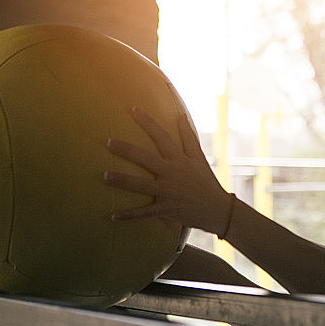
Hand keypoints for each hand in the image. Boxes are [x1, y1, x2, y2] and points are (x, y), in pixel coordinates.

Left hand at [104, 107, 232, 234]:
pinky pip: (145, 213)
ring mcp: (169, 192)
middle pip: (147, 159)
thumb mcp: (199, 158)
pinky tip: (112, 216)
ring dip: (123, 181)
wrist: (219, 210)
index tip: (133, 109)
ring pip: (143, 186)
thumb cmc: (207, 182)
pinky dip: (129, 215)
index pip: (163, 137)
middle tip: (108, 142)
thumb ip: (188, 137)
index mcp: (180, 160)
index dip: (148, 123)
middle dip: (128, 151)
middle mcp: (173, 174)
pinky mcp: (167, 209)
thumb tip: (180, 115)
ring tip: (105, 176)